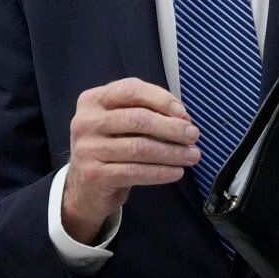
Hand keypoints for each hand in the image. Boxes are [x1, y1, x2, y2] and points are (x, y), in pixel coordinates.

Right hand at [63, 78, 200, 244]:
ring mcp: (87, 149)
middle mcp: (86, 121)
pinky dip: (160, 172)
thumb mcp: (120, 124)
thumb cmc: (110, 148)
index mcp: (93, 100)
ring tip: (192, 155)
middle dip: (172, 128)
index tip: (184, 113)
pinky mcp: (94, 175)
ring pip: (139, 147)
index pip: (131, 90)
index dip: (161, 99)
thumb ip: (145, 113)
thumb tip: (183, 119)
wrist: (85, 187)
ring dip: (172, 152)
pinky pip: (135, 172)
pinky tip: (177, 172)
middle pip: (138, 119)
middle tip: (193, 136)